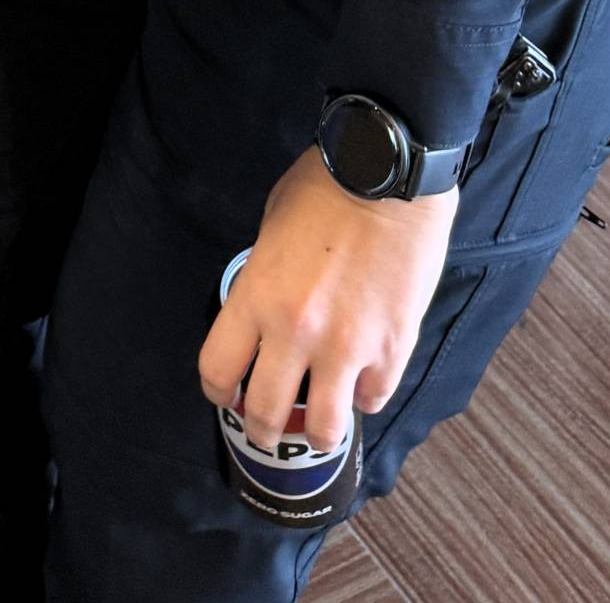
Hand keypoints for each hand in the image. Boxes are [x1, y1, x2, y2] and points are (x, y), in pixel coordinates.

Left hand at [197, 146, 456, 455]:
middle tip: (268, 427)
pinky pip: (373, 399)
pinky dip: (366, 395)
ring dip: (318, 433)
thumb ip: (263, 279)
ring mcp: (347, 347)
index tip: (224, 394)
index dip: (216, 390)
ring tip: (319, 425)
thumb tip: (264, 314)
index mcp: (256, 296)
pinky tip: (363, 380)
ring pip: (325, 430)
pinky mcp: (393, 349)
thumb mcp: (271, 226)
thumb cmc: (324, 186)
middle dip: (262, 428)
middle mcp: (296, 332)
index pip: (217, 369)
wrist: (386, 175)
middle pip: (264, 413)